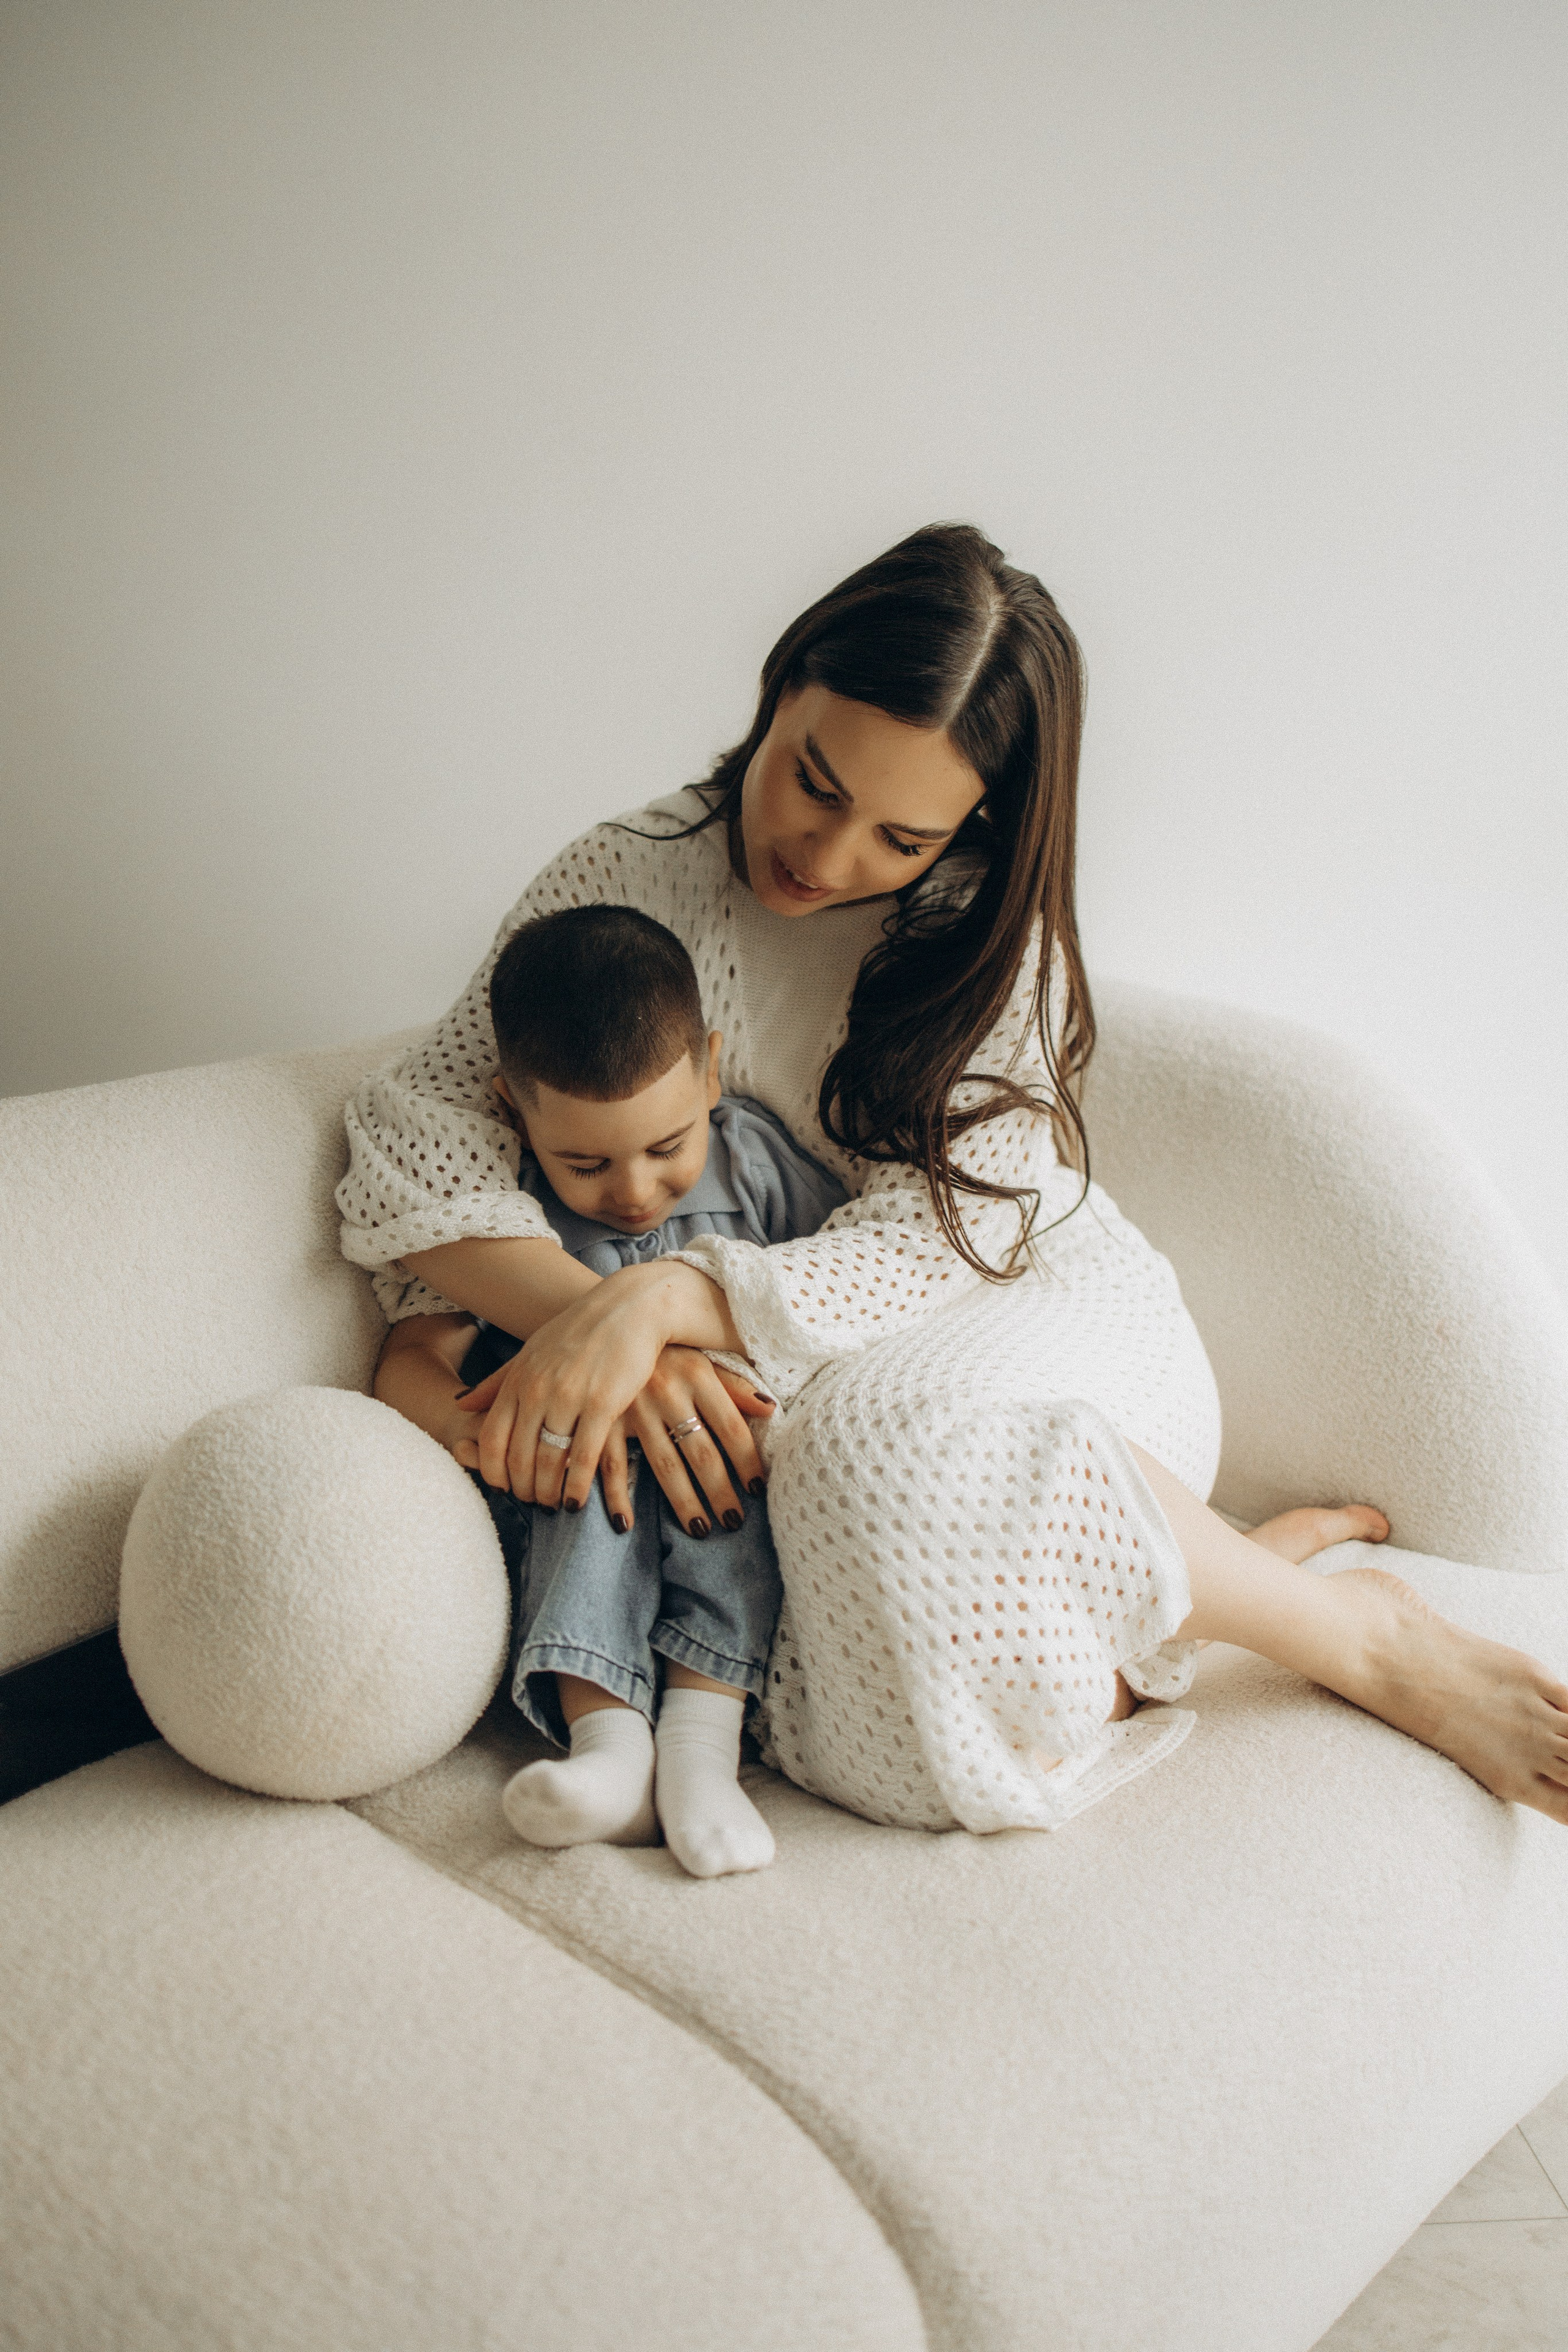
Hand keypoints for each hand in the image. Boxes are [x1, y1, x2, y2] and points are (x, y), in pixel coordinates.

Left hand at [456, 1261, 766, 1516]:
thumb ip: (497, 1382)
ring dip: (548, 1492)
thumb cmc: (580, 1332)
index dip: (494, 1472)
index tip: (504, 1490)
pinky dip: (577, 1485)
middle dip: (523, 1489)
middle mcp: (537, 1389)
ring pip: (548, 1461)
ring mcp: (569, 1397)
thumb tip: (461, 1406)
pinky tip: (578, 1501)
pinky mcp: (604, 1404)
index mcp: (518, 1378)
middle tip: (533, 1505)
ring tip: (554, 1506)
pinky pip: (583, 1457)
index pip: (492, 1438)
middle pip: (518, 1456)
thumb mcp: (531, 1352)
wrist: (631, 1307)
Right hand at [596, 1353, 775, 1533]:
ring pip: (663, 1465)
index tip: (759, 1490)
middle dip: (720, 1492)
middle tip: (735, 1522)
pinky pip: (609, 1464)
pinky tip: (624, 1523)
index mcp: (697, 1374)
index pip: (731, 1427)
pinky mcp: (603, 1418)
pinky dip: (615, 1495)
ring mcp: (633, 1407)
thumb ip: (736, 1385)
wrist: (608, 1325)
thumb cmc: (666, 1349)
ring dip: (683, 1502)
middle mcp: (668, 1392)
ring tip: (700, 1529)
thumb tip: (772, 1409)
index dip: (747, 1461)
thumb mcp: (702, 1357)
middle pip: (701, 1453)